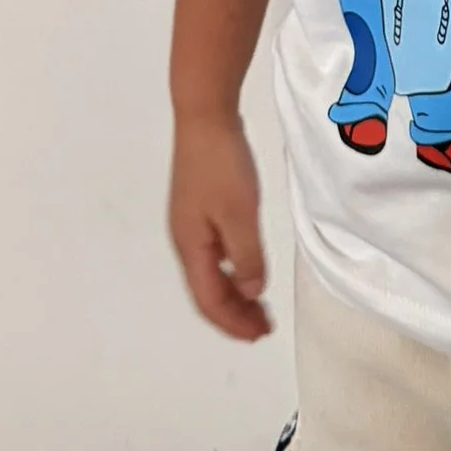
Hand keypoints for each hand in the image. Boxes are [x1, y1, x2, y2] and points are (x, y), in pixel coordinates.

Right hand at [168, 114, 271, 340]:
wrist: (205, 117)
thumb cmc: (221, 165)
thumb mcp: (240, 214)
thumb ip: (247, 256)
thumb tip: (252, 291)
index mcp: (191, 246)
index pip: (209, 300)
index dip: (233, 322)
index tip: (259, 334)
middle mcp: (186, 240)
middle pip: (207, 291)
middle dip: (234, 314)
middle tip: (264, 327)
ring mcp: (191, 224)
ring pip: (211, 274)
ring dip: (234, 294)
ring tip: (260, 306)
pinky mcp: (200, 208)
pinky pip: (215, 254)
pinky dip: (233, 270)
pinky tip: (248, 268)